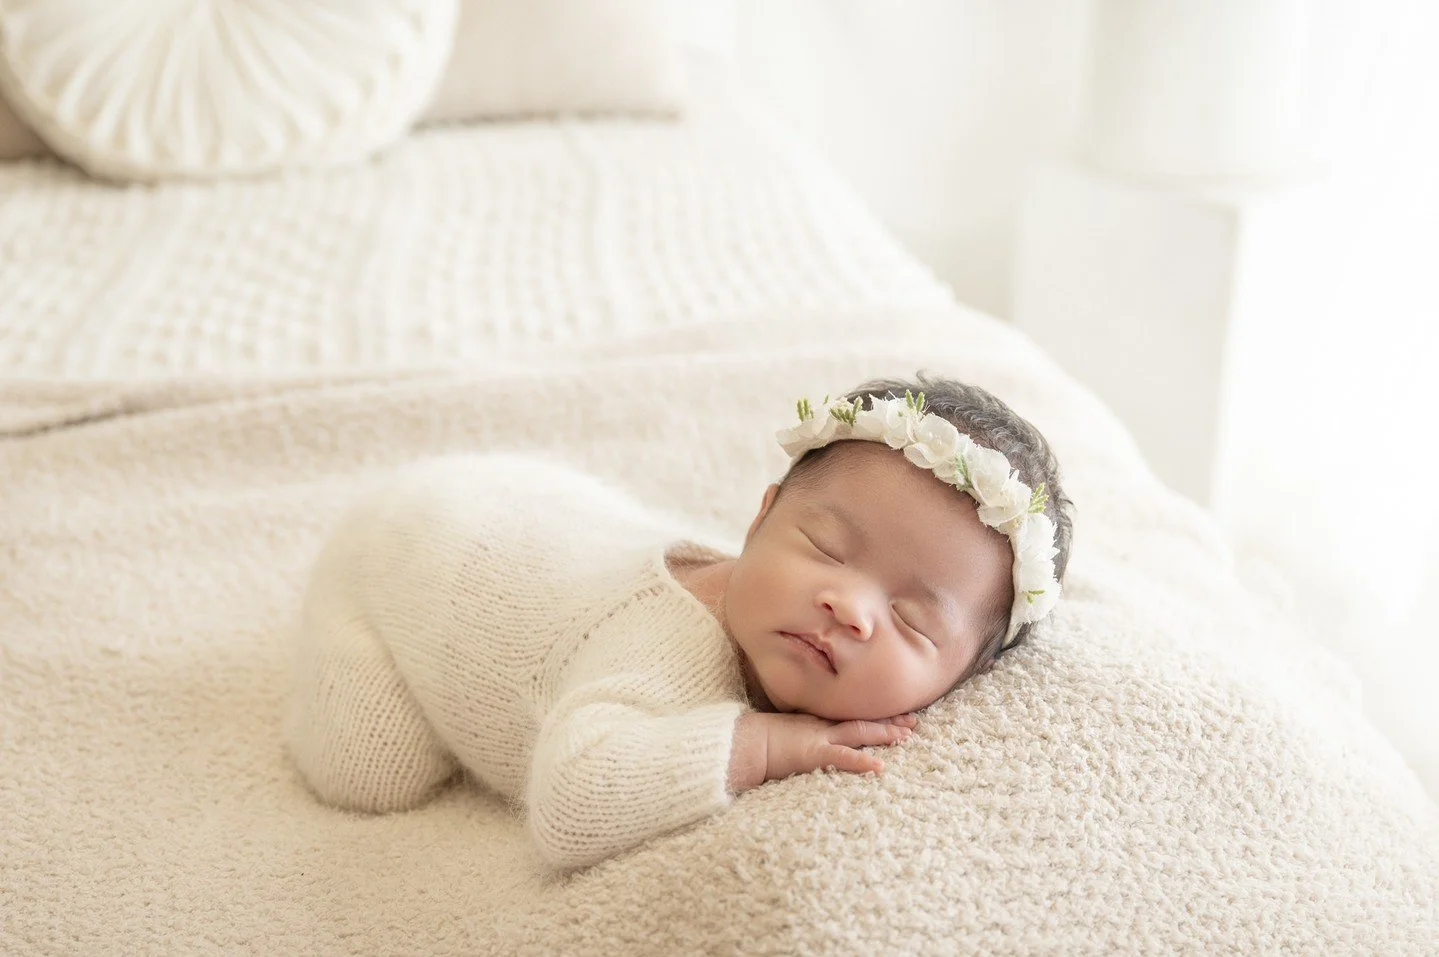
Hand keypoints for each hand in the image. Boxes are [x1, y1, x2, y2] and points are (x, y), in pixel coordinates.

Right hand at [761, 711, 917, 781]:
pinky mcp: (813, 754)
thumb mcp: (786, 732)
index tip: (897, 715)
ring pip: (858, 732)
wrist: (743, 743)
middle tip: (914, 721)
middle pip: (862, 720)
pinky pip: (842, 758)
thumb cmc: (759, 740)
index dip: (876, 715)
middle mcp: (822, 726)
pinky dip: (861, 762)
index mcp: (817, 721)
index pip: (852, 715)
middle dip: (888, 721)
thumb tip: (811, 740)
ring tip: (906, 735)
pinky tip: (880, 767)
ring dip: (884, 734)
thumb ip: (802, 733)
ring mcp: (819, 738)